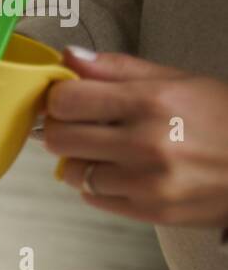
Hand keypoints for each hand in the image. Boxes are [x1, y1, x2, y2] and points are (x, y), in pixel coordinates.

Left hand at [45, 46, 227, 226]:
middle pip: (58, 138)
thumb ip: (117, 69)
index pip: (66, 100)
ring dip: (80, 159)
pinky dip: (99, 184)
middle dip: (62, 128)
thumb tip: (69, 57)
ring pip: (72, 171)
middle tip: (81, 124)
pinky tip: (123, 171)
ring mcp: (148, 183)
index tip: (68, 98)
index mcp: (152, 101)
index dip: (59, 98)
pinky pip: (93, 197)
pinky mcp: (150, 212)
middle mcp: (147, 143)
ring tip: (107, 150)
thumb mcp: (177, 80)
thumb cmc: (222, 117)